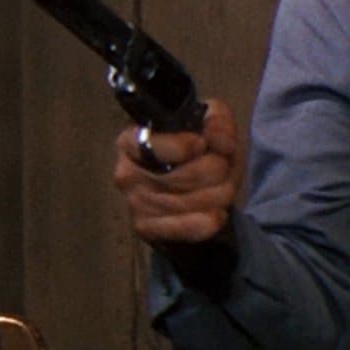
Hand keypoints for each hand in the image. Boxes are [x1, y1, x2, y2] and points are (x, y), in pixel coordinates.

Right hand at [113, 99, 240, 244]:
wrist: (194, 185)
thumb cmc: (197, 147)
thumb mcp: (210, 121)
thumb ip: (219, 123)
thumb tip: (222, 144)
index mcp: (132, 139)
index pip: (154, 146)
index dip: (184, 146)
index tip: (201, 144)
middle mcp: (127, 172)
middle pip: (185, 176)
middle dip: (217, 170)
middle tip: (223, 165)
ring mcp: (135, 204)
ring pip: (193, 202)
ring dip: (220, 194)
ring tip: (223, 186)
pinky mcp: (146, 229)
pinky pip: (185, 229)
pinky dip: (208, 222)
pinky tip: (218, 214)